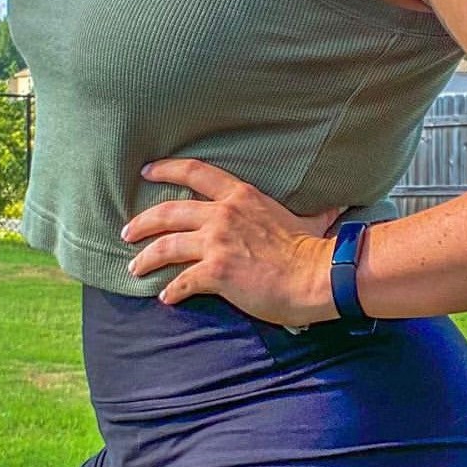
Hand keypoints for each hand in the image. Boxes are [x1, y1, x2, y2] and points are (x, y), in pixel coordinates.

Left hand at [123, 157, 346, 324]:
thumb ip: (313, 210)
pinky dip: (171, 290)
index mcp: (241, 196)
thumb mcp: (308, 219)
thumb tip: (339, 206)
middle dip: (141, 222)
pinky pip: (182, 281)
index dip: (166, 169)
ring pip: (166, 246)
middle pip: (168, 212)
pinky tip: (166, 298)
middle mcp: (223, 214)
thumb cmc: (313, 250)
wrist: (317, 276)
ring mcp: (217, 242)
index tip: (146, 171)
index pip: (195, 172)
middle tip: (127, 232)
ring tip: (135, 268)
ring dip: (146, 258)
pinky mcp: (216, 272)